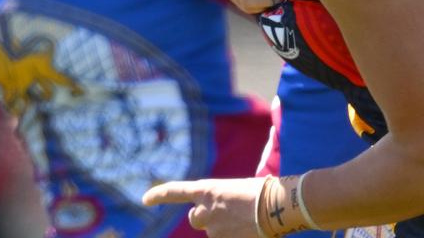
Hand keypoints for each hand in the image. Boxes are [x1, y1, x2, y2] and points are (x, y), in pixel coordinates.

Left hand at [144, 177, 265, 237]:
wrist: (278, 207)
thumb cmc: (264, 192)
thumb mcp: (237, 190)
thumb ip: (223, 201)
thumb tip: (225, 213)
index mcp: (208, 190)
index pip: (175, 192)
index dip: (159, 195)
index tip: (145, 200)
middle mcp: (205, 210)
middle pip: (195, 218)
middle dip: (204, 217)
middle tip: (226, 214)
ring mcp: (213, 229)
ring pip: (213, 231)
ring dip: (225, 228)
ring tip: (248, 221)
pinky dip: (233, 236)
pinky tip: (247, 232)